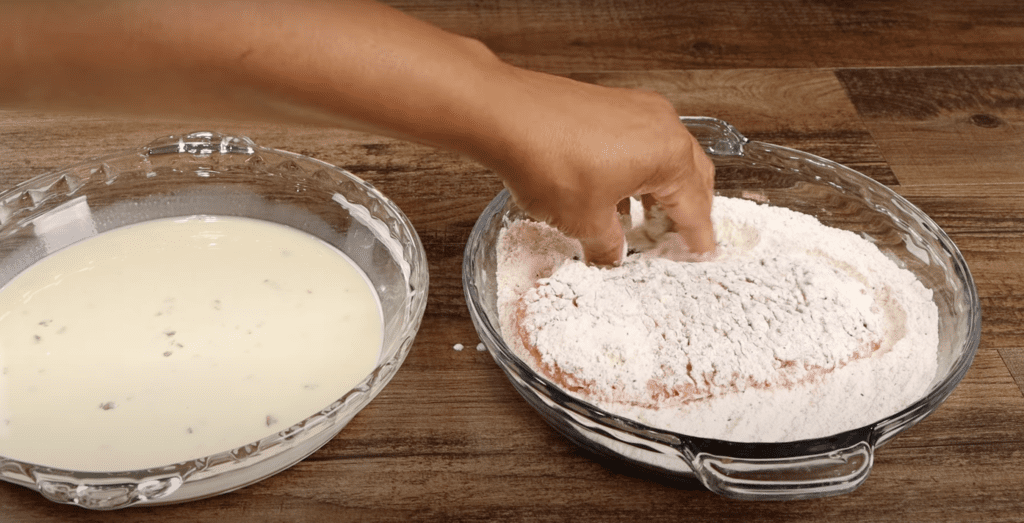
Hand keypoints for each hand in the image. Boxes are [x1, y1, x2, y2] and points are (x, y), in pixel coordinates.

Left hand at [478, 68, 714, 265]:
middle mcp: (663, 126)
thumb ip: (607, 246)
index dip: (697, 239)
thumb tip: (612, 257)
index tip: (700, 256)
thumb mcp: (584, 220)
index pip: (695, 207)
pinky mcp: (613, 104)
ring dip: (660, 190)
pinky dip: (638, 170)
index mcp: (669, 156)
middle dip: (686, 210)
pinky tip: (616, 193)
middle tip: (677, 241)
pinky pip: (641, 141)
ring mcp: (638, 109)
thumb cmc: (548, 159)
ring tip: (644, 222)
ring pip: (666, 157)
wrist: (505, 115)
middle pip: (691, 176)